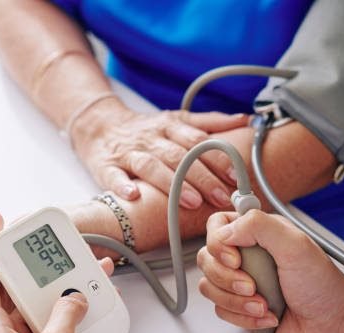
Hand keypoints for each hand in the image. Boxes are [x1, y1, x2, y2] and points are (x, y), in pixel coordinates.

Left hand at [0, 213, 114, 332]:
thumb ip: (65, 314)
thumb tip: (74, 296)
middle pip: (13, 285)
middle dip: (32, 262)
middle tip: (45, 242)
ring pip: (37, 302)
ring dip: (57, 285)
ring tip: (78, 266)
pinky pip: (54, 320)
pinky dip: (69, 308)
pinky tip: (87, 299)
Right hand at [72, 100, 247, 206]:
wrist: (98, 125)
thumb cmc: (143, 129)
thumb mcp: (175, 119)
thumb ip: (208, 122)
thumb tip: (244, 120)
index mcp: (169, 126)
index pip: (197, 141)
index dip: (217, 158)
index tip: (236, 176)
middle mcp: (151, 139)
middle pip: (179, 156)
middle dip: (202, 177)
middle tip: (221, 197)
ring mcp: (128, 153)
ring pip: (151, 166)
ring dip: (171, 183)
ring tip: (191, 201)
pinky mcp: (106, 166)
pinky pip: (114, 176)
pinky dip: (122, 186)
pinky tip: (133, 195)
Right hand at [197, 209, 343, 332]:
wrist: (332, 327)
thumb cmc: (323, 287)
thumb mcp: (295, 246)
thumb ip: (258, 226)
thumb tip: (224, 231)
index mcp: (257, 234)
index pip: (216, 226)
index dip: (217, 243)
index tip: (235, 258)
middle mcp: (245, 256)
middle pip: (206, 258)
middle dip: (227, 278)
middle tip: (252, 285)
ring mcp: (239, 282)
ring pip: (208, 286)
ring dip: (236, 300)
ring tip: (264, 304)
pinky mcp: (238, 306)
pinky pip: (220, 310)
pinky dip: (243, 316)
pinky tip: (266, 315)